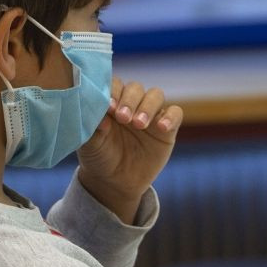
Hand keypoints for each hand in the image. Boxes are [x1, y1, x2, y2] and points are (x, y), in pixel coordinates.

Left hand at [77, 77, 182, 223]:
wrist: (115, 182)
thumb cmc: (100, 157)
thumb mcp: (91, 145)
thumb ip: (93, 129)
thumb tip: (101, 119)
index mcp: (111, 101)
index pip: (114, 85)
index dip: (113, 92)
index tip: (108, 107)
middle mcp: (132, 103)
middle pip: (135, 88)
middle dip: (130, 100)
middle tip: (123, 118)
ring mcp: (151, 114)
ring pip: (155, 95)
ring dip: (148, 106)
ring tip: (139, 124)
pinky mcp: (167, 128)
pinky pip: (176, 113)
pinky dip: (170, 117)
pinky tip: (162, 128)